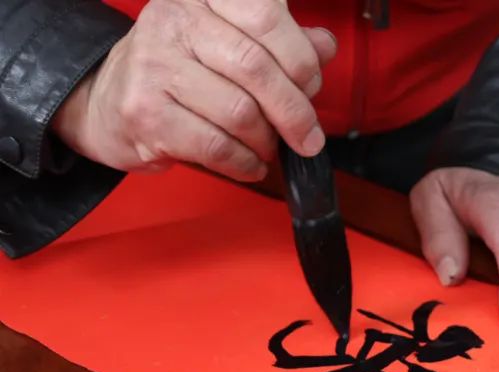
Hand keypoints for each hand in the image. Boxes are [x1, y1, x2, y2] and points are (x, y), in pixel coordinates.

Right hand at [52, 0, 336, 181]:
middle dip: (294, 111)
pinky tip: (250, 163)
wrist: (109, 101)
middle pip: (256, 68)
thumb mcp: (230, 43)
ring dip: (267, 141)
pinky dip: (245, 163)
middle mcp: (174, 22)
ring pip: (240, 112)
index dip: (300, 58)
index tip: (311, 86)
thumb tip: (325, 45)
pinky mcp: (145, 113)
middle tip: (308, 136)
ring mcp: (154, 66)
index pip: (266, 16)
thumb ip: (280, 42)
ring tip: (269, 147)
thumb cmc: (182, 70)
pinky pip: (216, 146)